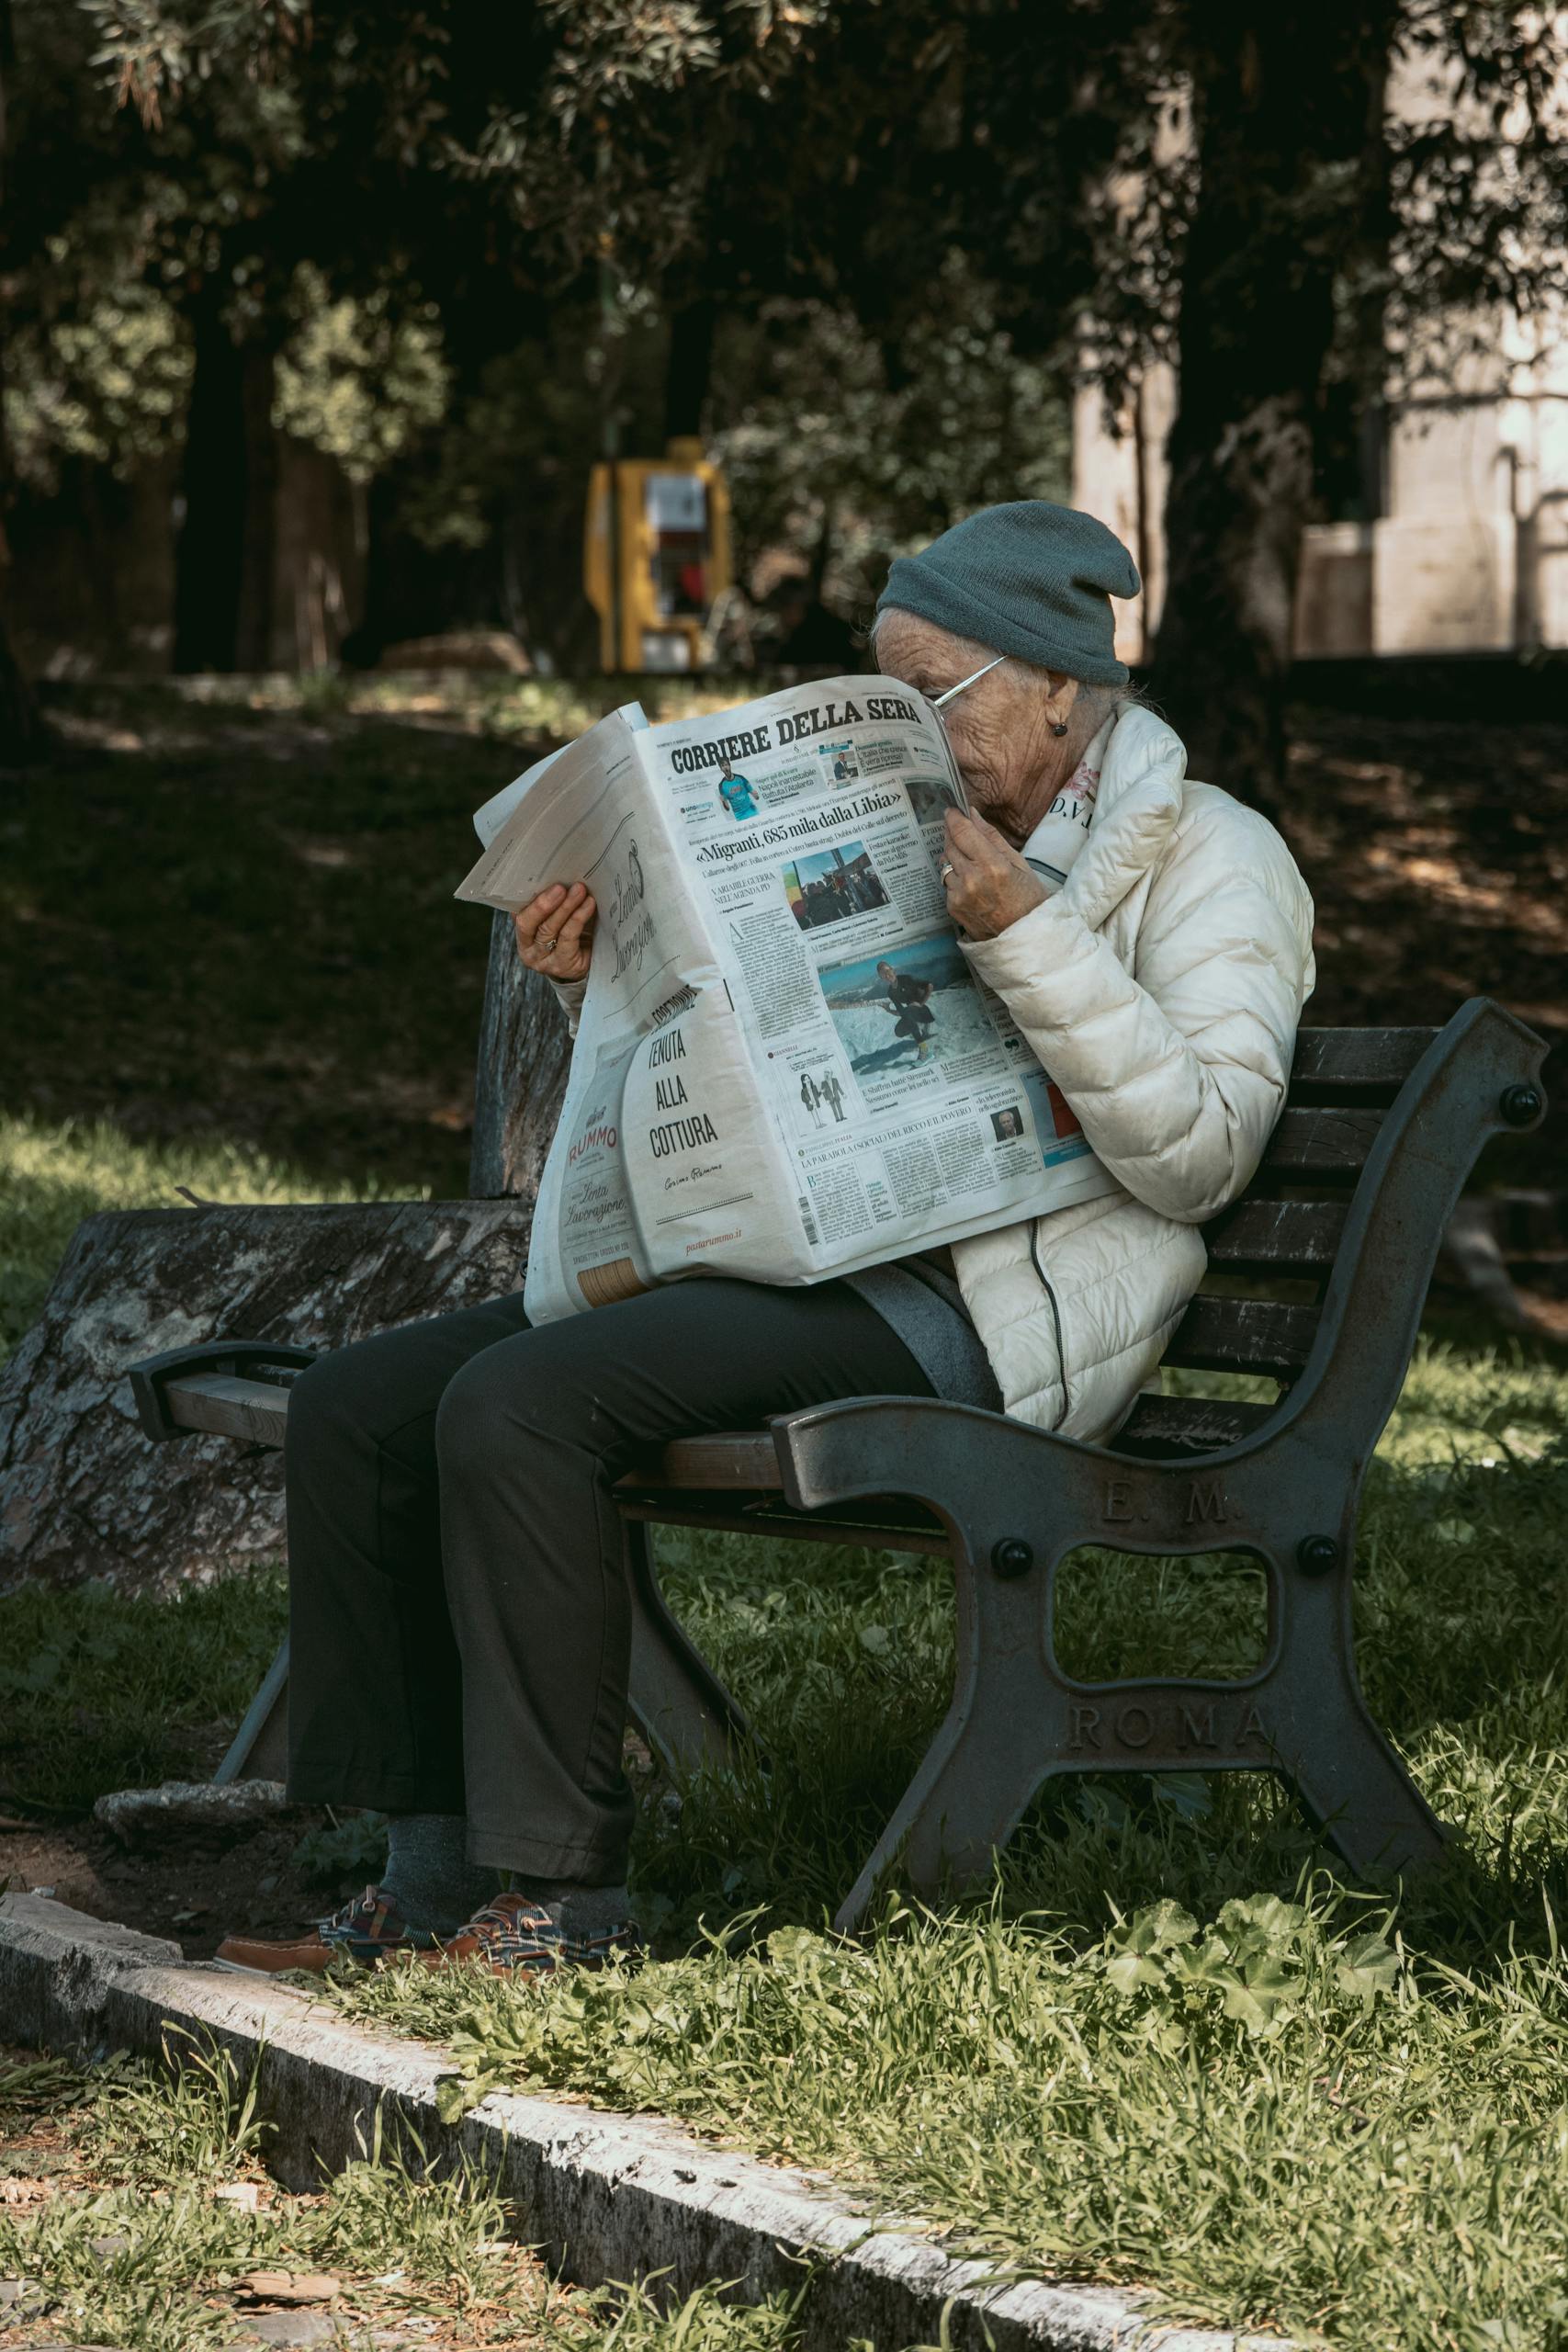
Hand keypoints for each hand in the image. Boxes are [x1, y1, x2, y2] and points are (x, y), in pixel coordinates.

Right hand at [514, 882, 595, 982]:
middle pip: (530, 924)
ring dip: (565, 907)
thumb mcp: (558, 919)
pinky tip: (589, 904)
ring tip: (579, 890)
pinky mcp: (563, 965)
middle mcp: (528, 950)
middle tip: (560, 887)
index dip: (527, 899)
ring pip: (550, 929)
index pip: (518, 915)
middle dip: (544, 903)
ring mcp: (544, 961)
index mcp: (522, 935)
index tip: (540, 880)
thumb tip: (559, 874)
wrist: (590, 963)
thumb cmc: (573, 935)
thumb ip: (552, 904)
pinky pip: (568, 937)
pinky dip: (578, 918)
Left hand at [940, 808, 1046, 939]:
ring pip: (945, 863)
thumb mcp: (1018, 862)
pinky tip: (972, 883)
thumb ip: (992, 837)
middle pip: (949, 845)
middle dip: (953, 835)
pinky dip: (955, 878)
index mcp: (992, 865)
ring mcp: (959, 895)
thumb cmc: (1028, 898)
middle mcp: (972, 879)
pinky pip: (947, 883)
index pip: (962, 832)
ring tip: (971, 862)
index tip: (951, 811)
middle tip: (961, 832)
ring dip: (953, 857)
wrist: (1024, 937)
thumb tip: (972, 814)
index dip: (953, 818)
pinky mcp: (952, 907)